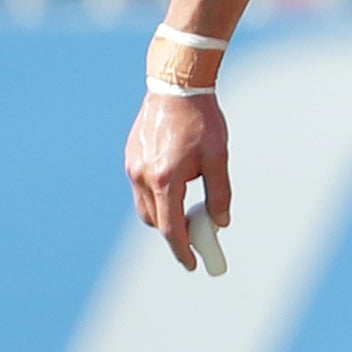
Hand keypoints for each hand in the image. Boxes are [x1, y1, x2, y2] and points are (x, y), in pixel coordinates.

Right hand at [123, 86, 228, 259]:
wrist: (176, 87)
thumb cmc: (202, 121)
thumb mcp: (219, 157)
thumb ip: (219, 192)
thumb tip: (221, 223)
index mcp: (165, 179)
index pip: (171, 227)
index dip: (182, 249)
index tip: (192, 264)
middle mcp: (142, 176)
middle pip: (155, 220)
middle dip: (174, 233)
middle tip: (197, 237)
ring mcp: (132, 167)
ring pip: (145, 207)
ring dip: (164, 215)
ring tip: (190, 210)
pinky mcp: (130, 158)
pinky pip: (141, 188)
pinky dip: (157, 197)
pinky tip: (176, 186)